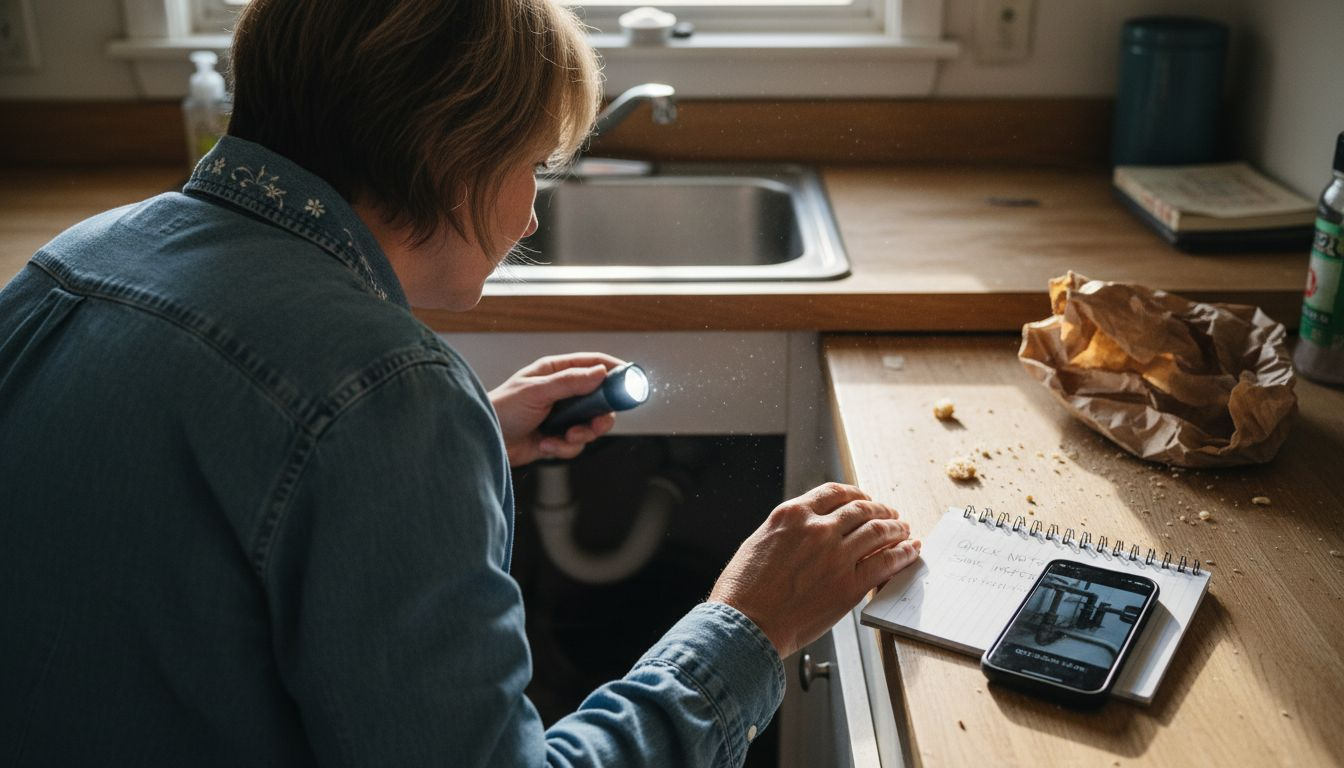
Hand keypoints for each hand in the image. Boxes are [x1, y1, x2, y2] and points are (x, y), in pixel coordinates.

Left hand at [488, 353, 624, 466]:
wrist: (484, 441)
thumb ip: (570, 382)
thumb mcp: (536, 392)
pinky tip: (544, 445)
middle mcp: (562, 392)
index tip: (631, 381)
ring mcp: (561, 415)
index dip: (615, 370)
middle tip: (593, 425)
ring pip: (591, 426)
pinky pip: (576, 445)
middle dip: (599, 417)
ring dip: (580, 436)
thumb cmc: (501, 409)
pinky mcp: (557, 437)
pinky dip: (563, 448)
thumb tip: (600, 372)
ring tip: (563, 438)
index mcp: (556, 372)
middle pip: (600, 400)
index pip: (594, 364)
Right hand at [708, 482, 920, 659]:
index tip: (864, 499)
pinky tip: (911, 550)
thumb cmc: (743, 591)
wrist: (746, 623)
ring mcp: (836, 555)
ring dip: (896, 527)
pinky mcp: (850, 584)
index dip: (855, 495)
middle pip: (860, 509)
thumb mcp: (759, 542)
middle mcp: (817, 528)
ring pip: (878, 531)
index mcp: (792, 515)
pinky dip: (903, 553)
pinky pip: (886, 562)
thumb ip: (787, 531)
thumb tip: (805, 533)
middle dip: (880, 509)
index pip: (834, 493)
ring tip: (904, 529)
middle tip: (890, 513)